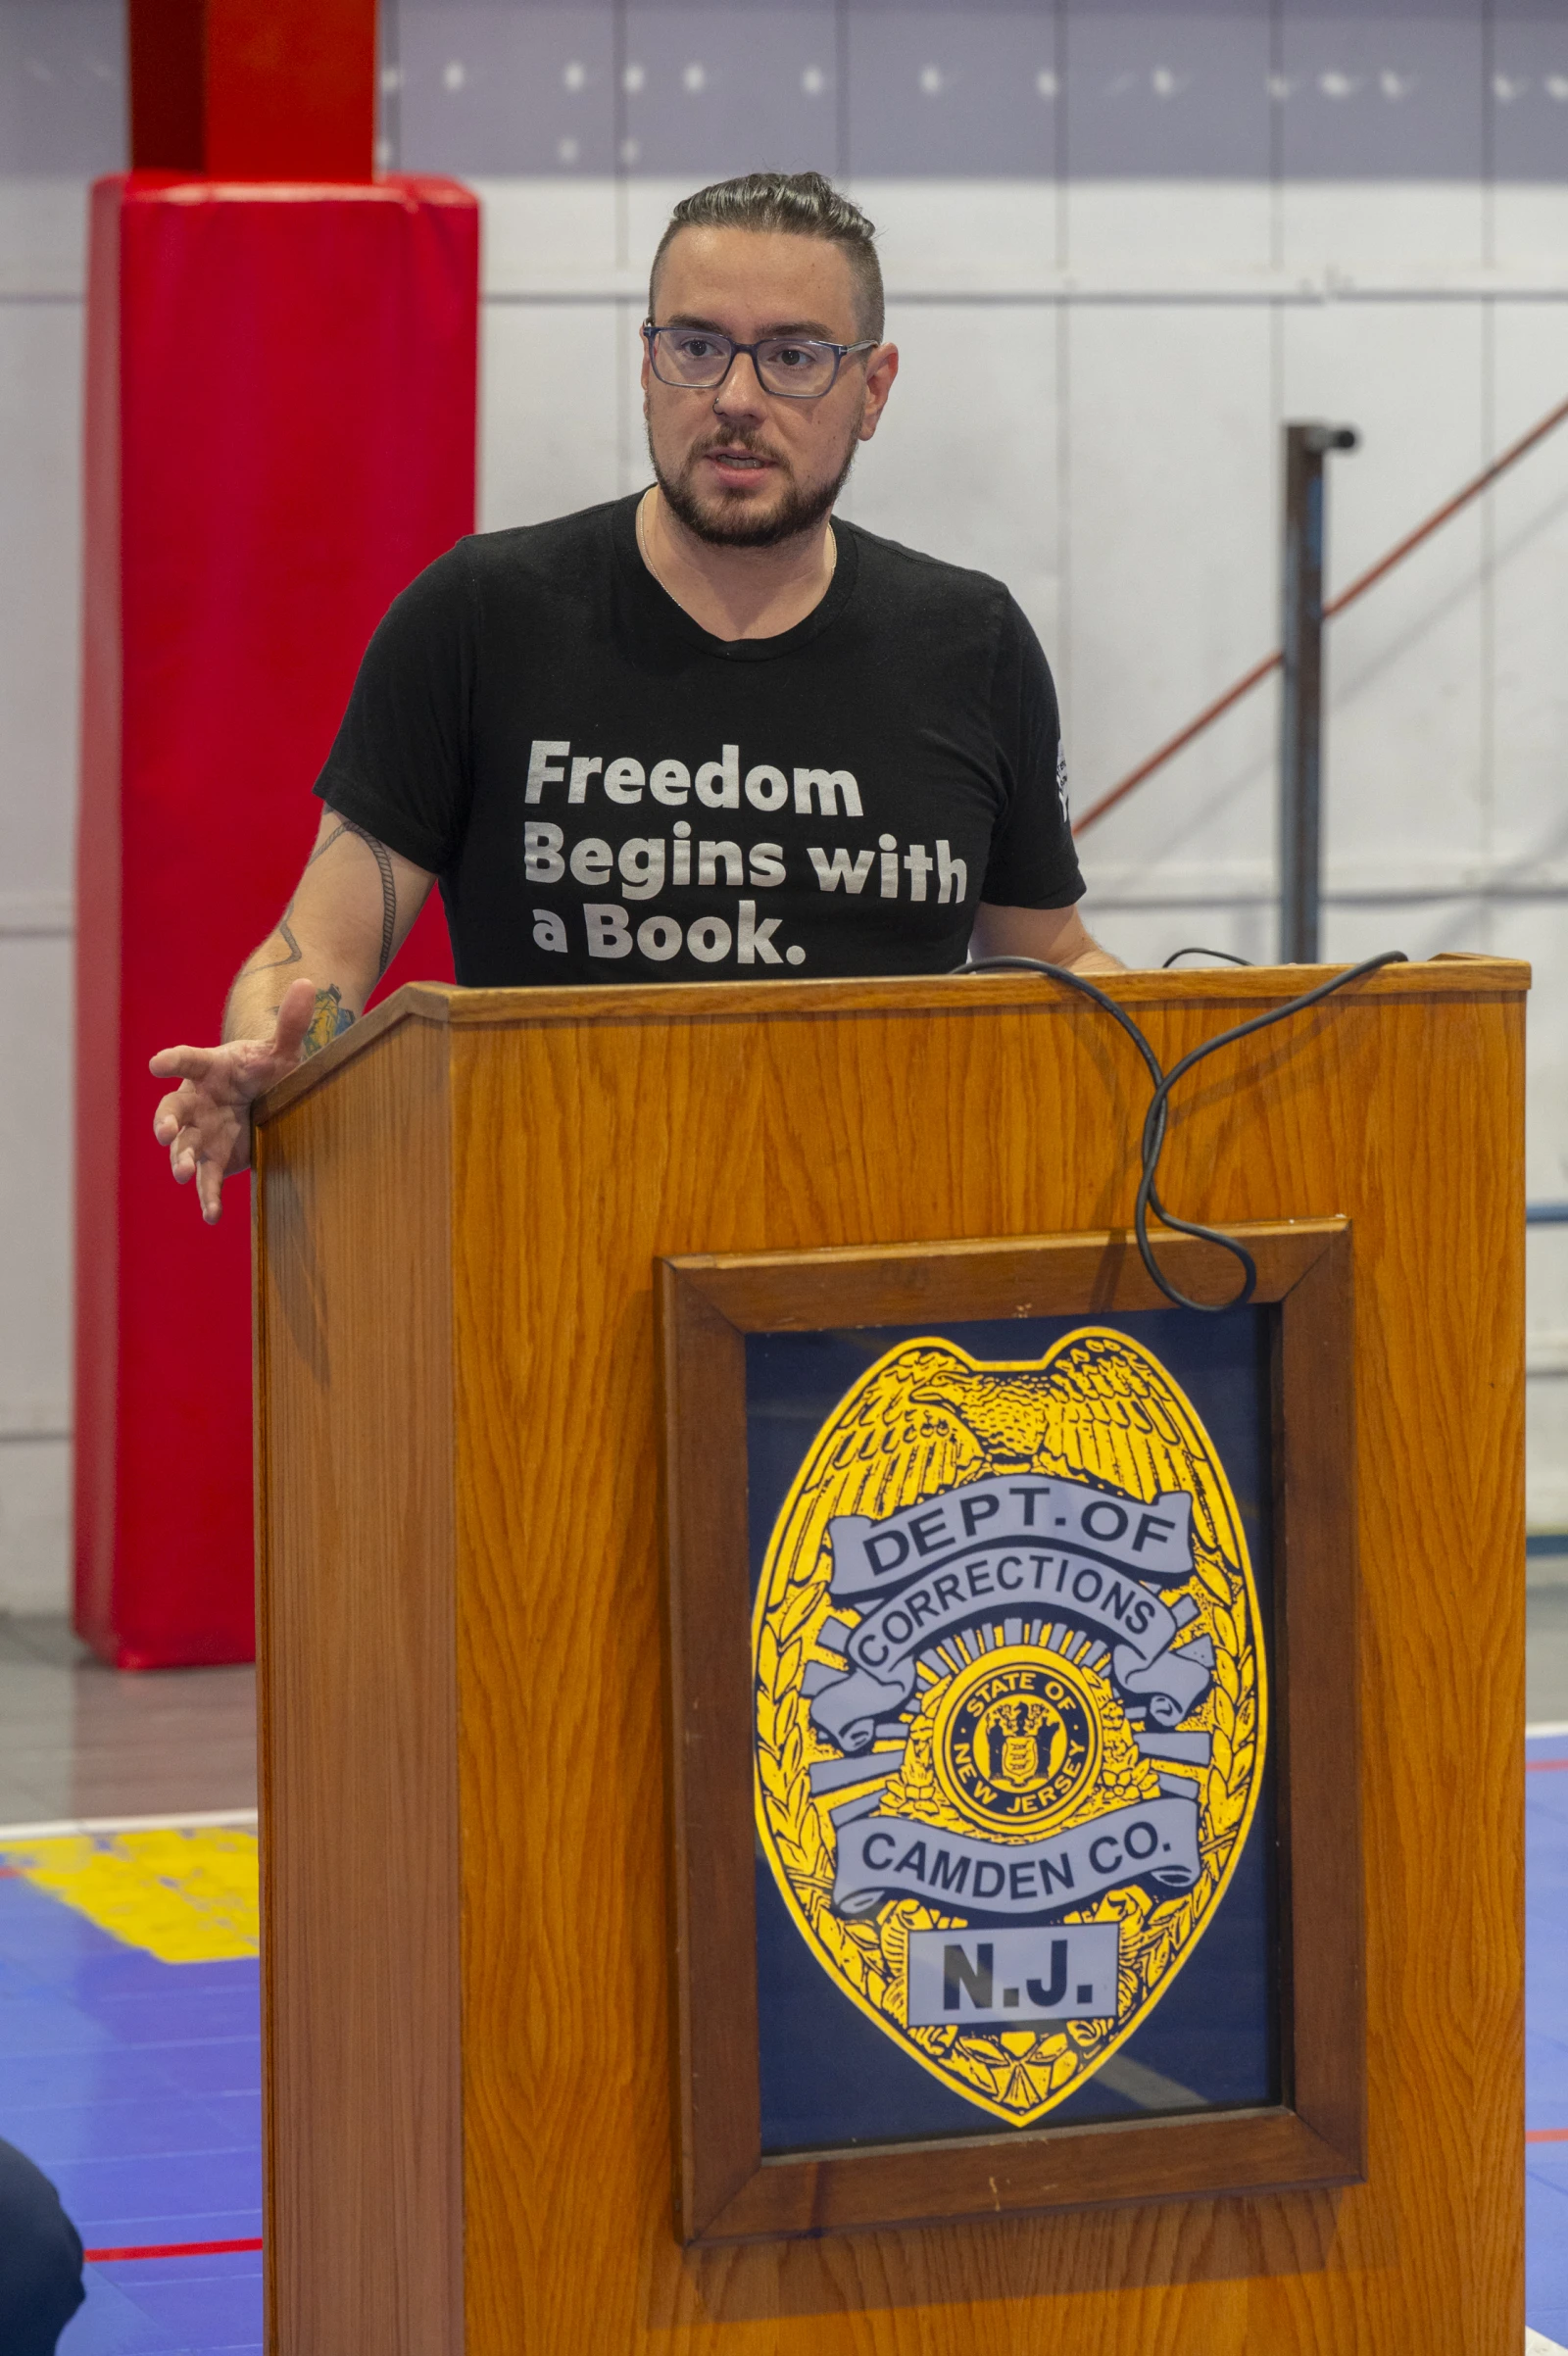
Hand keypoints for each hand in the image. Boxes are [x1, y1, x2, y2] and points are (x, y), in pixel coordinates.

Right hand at [150, 978, 318, 1224]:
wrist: (264, 1096)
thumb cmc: (265, 1069)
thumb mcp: (281, 1050)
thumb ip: (291, 1023)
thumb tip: (310, 984)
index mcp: (208, 1069)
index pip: (186, 1061)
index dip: (171, 1062)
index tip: (155, 1064)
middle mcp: (196, 1102)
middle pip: (171, 1112)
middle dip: (166, 1124)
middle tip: (164, 1135)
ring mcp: (202, 1133)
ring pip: (183, 1148)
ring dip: (180, 1161)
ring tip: (183, 1174)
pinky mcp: (216, 1159)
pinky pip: (208, 1180)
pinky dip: (208, 1196)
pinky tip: (212, 1214)